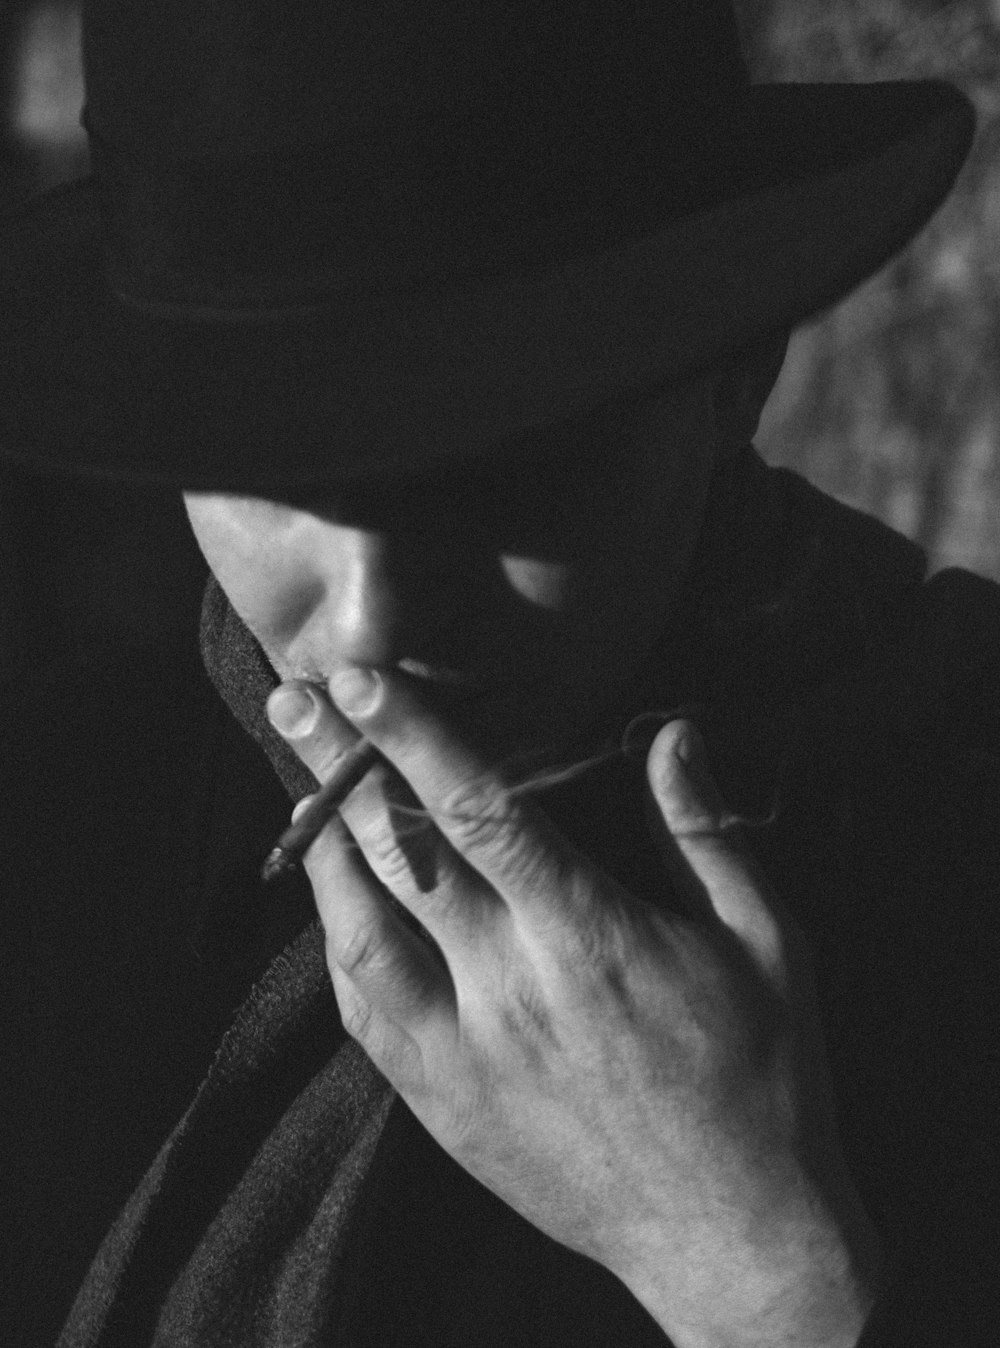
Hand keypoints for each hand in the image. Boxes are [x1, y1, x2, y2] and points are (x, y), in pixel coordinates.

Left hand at [266, 668, 880, 1347]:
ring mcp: (464, 1053)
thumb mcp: (765, 943)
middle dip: (339, 768)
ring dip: (320, 849)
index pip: (479, 810)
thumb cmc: (762, 1077)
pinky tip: (332, 895)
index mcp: (588, 937)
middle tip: (293, 700)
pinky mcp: (442, 1103)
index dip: (414, 734)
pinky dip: (337, 938)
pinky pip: (364, 1010)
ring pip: (359, 932)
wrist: (727, 1235)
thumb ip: (702, 831)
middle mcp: (509, 989)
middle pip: (399, 855)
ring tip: (296, 784)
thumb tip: (671, 734)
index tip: (363, 677)